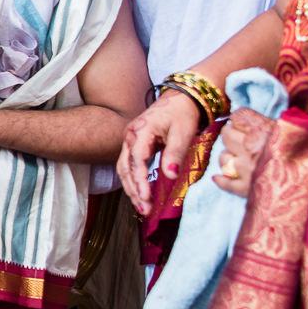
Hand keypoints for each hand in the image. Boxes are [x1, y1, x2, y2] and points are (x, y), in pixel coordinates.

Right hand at [117, 88, 202, 216]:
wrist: (182, 98)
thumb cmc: (183, 113)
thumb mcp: (183, 133)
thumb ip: (175, 154)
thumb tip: (170, 177)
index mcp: (142, 130)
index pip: (137, 159)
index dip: (140, 180)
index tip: (146, 197)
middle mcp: (131, 136)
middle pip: (126, 167)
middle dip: (133, 190)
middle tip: (144, 209)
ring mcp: (131, 140)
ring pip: (124, 168)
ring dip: (131, 188)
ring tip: (142, 207)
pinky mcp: (135, 145)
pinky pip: (129, 166)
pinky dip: (133, 181)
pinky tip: (140, 194)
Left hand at [211, 110, 272, 197]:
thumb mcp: (295, 130)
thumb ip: (276, 124)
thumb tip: (260, 120)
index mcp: (264, 130)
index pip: (238, 116)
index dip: (241, 118)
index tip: (245, 121)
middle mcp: (251, 148)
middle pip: (226, 135)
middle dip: (232, 134)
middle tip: (240, 137)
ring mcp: (246, 170)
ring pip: (224, 158)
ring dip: (230, 156)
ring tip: (240, 157)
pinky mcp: (245, 189)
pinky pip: (225, 183)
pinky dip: (222, 180)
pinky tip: (219, 177)